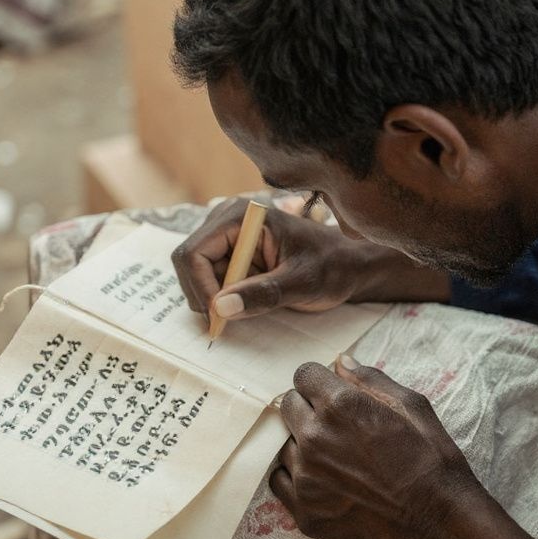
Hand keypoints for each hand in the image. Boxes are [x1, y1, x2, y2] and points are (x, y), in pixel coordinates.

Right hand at [172, 197, 451, 321]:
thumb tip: (220, 307)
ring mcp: (228, 239)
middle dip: (203, 295)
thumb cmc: (333, 268)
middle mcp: (228, 222)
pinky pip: (209, 281)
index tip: (219, 316)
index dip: (199, 287)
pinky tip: (242, 309)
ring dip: (211, 299)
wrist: (350, 267)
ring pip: (195, 275)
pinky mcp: (232, 256)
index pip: (193, 252)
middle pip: (188, 263)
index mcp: (241, 217)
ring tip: (242, 313)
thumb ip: (264, 293)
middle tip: (228, 322)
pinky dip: (218, 300)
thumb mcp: (303, 283)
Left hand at [272, 358, 537, 538]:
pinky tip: (323, 480)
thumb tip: (341, 362)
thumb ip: (370, 380)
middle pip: (289, 405)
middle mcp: (315, 438)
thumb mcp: (413, 407)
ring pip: (285, 444)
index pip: (303, 374)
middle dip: (309, 407)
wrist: (441, 525)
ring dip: (304, 444)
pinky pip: (280, 481)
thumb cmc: (433, 462)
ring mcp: (306, 479)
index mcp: (341, 406)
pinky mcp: (304, 512)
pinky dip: (296, 477)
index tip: (331, 392)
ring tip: (337, 459)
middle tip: (337, 426)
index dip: (319, 381)